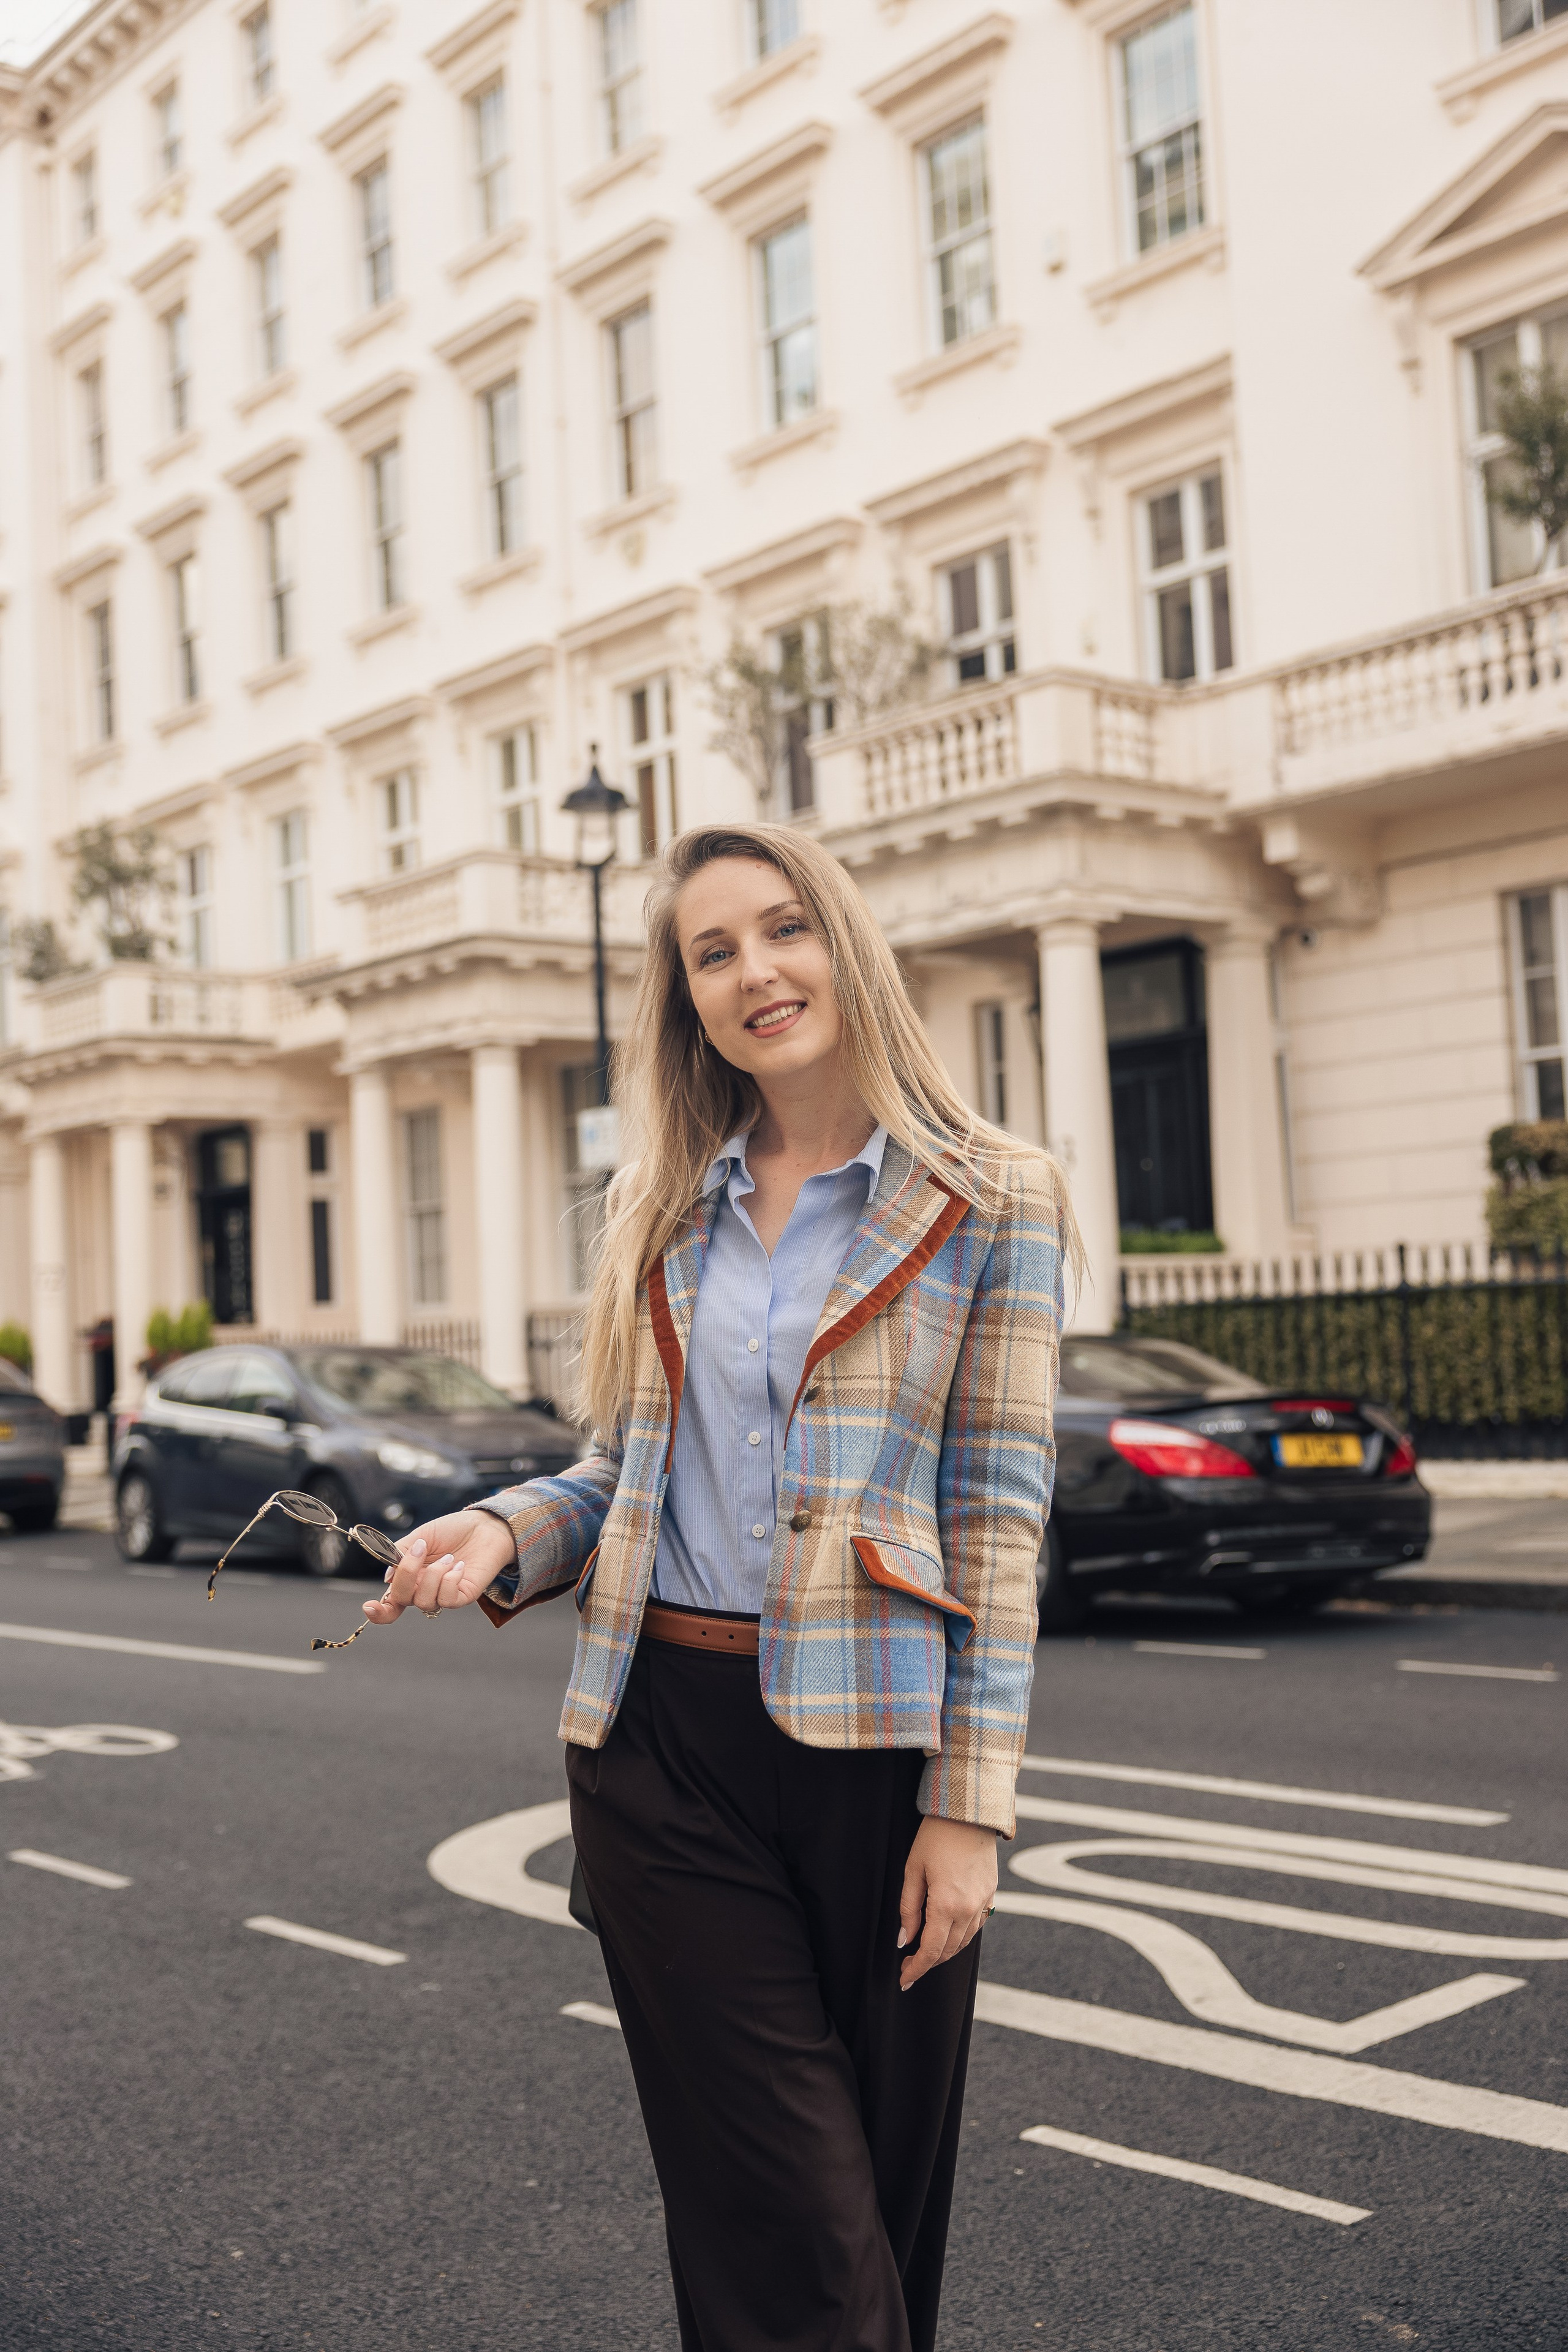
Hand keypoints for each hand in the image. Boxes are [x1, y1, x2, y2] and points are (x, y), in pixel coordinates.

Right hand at [359, 1510, 516, 1627]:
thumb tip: (388, 1577)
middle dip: (407, 1573)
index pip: (390, 1603)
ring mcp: (442, 1595)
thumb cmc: (453, 1530)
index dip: (378, 1611)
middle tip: (420, 1549)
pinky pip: (447, 1599)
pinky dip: (450, 1580)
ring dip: (434, 1574)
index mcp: (410, 1577)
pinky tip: (459, 1566)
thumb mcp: (422, 1535)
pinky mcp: (462, 1597)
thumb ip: (401, 1553)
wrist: (484, 1526)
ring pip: (425, 1601)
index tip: (368, 1606)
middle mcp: (423, 1589)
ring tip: (449, 1557)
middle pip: (402, 1599)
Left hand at [898, 1815, 997, 1991]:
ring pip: (964, 1941)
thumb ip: (909, 1909)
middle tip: (909, 1966)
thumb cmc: (935, 1837)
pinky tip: (948, 1933)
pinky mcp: (991, 1894)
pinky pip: (976, 1925)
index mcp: (947, 1904)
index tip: (904, 1979)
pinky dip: (961, 1936)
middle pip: (949, 1950)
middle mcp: (969, 1909)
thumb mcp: (913, 1870)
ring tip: (926, 1952)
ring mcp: (983, 1902)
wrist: (969, 1812)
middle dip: (928, 1963)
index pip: (931, 1950)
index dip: (916, 1969)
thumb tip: (905, 1940)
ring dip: (945, 1951)